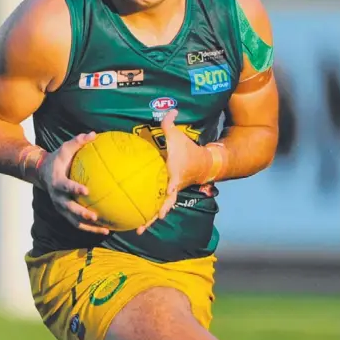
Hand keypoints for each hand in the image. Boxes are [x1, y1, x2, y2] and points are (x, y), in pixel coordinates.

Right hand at [38, 132, 109, 234]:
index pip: (65, 186)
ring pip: (74, 221)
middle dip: (81, 214)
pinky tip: (105, 230)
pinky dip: (90, 228)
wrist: (43, 173)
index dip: (74, 188)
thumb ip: (78, 141)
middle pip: (69, 208)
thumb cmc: (58, 159)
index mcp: (57, 182)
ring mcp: (61, 207)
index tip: (86, 190)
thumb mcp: (65, 148)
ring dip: (89, 227)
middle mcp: (57, 197)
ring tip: (105, 230)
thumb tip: (94, 134)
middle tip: (94, 216)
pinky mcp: (66, 213)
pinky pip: (78, 223)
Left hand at [136, 109, 211, 234]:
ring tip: (138, 230)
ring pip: (160, 209)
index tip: (160, 204)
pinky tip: (136, 218)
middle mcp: (172, 187)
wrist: (203, 164)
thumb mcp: (177, 135)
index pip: (171, 185)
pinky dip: (149, 212)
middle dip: (153, 217)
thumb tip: (170, 109)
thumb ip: (169, 123)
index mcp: (173, 174)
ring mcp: (171, 193)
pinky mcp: (168, 194)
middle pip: (164, 205)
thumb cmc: (187, 150)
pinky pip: (158, 205)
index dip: (167, 194)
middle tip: (141, 228)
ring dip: (150, 220)